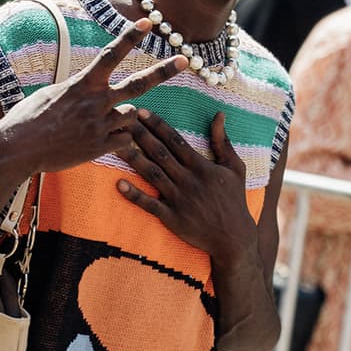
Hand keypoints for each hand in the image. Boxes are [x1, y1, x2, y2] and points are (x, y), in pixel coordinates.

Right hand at [0, 19, 187, 174]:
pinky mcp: (100, 147)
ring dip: (124, 116)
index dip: (130, 37)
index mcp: (82, 84)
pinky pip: (125, 140)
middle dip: (164, 71)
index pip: (111, 54)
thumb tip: (89, 84)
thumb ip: (78, 87)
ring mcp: (100, 126)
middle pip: (139, 85)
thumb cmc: (29, 118)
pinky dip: (119, 138)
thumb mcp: (53, 93)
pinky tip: (100, 139)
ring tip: (98, 122)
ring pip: (132, 116)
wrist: (18, 149)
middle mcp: (95, 102)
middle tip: (185, 60)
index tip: (147, 21)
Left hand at [116, 109, 256, 260]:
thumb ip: (222, 141)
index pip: (175, 140)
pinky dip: (134, 195)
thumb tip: (218, 115)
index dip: (158, 125)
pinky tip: (119, 184)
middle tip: (122, 120)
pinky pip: (150, 205)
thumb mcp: (235, 168)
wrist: (233, 237)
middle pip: (160, 153)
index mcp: (201, 166)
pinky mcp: (172, 218)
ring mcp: (178, 199)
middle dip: (140, 135)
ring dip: (133, 159)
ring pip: (152, 174)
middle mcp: (188, 180)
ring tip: (115, 146)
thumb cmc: (234, 199)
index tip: (142, 112)